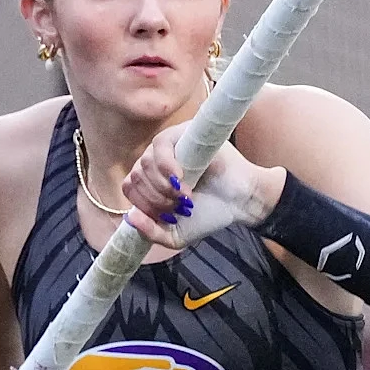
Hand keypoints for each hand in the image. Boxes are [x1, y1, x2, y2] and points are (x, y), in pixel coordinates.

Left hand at [121, 124, 284, 250]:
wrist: (239, 203)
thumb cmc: (209, 214)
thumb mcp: (175, 235)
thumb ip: (150, 233)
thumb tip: (130, 218)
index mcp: (152, 182)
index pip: (130, 188)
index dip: (143, 205)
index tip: (167, 216)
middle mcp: (157, 162)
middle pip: (135, 177)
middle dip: (155, 199)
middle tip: (180, 207)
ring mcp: (169, 147)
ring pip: (145, 163)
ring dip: (163, 187)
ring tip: (186, 195)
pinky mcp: (182, 134)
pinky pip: (159, 145)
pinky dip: (166, 166)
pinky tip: (180, 177)